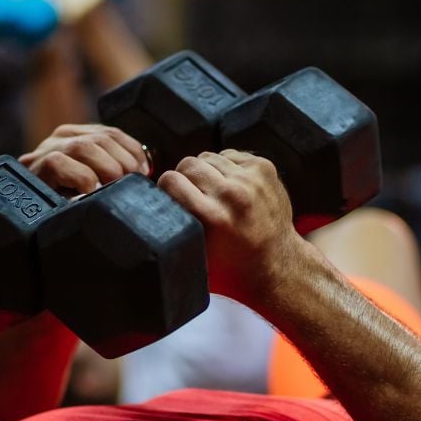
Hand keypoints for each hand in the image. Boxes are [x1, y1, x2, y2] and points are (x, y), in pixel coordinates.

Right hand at [19, 124, 148, 194]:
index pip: (113, 133)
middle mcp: (61, 137)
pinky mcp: (33, 166)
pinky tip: (89, 194)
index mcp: (78, 135)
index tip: (144, 172)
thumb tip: (146, 169)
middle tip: (132, 184)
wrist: (29, 226)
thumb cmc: (69, 205)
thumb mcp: (95, 182)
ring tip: (114, 189)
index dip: (133, 151)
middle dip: (123, 162)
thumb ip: (113, 169)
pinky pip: (60, 164)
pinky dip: (81, 179)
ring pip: (84, 147)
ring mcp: (45, 149)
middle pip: (102, 138)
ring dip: (107, 169)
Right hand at [157, 150, 308, 304]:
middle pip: (187, 163)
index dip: (167, 189)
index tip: (171, 198)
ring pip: (208, 156)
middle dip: (184, 178)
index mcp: (211, 216)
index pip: (170, 180)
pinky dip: (225, 167)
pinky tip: (230, 186)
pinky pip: (229, 154)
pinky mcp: (264, 168)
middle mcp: (232, 194)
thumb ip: (172, 230)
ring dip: (206, 171)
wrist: (278, 264)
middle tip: (192, 195)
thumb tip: (142, 210)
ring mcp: (251, 179)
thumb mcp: (195, 255)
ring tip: (212, 192)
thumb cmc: (231, 266)